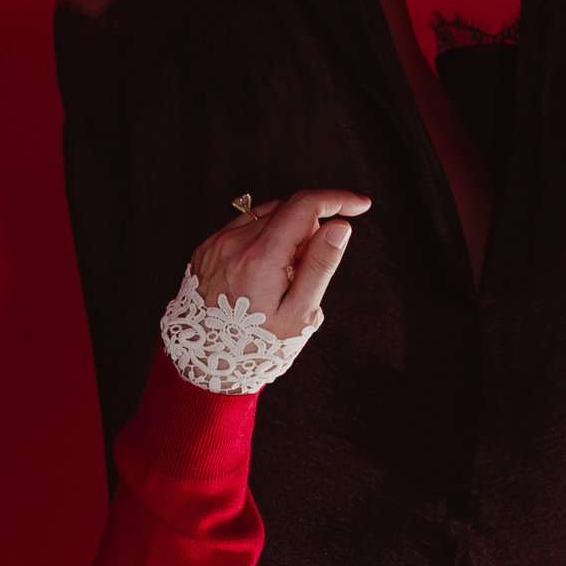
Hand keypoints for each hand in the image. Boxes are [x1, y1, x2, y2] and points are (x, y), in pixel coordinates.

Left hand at [187, 187, 369, 340]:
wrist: (206, 366)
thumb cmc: (256, 348)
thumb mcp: (299, 315)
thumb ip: (320, 266)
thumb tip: (339, 226)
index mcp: (260, 257)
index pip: (305, 205)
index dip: (338, 199)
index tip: (360, 206)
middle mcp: (234, 243)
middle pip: (287, 210)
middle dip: (309, 230)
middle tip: (307, 272)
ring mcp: (216, 244)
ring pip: (265, 216)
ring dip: (285, 233)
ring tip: (283, 278)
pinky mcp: (206, 250)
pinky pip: (243, 229)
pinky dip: (262, 240)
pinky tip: (262, 275)